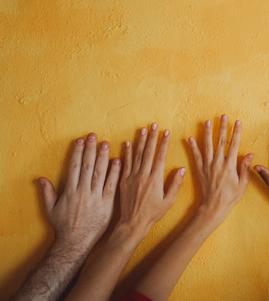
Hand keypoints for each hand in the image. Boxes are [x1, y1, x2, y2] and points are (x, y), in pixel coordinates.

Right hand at [39, 133, 120, 250]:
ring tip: (106, 143)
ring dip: (103, 157)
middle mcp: (83, 191)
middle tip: (94, 135)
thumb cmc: (63, 226)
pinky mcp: (107, 204)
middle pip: (87, 166)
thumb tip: (41, 179)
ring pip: (100, 173)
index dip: (78, 152)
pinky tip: (118, 161)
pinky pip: (111, 185)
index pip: (75, 167)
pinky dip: (115, 173)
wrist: (76, 242)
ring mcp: (95, 197)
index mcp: (70, 191)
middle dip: (91, 149)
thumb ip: (47, 193)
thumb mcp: (51, 210)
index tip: (81, 140)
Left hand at [119, 123, 184, 234]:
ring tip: (143, 129)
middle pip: (148, 152)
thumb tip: (181, 169)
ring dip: (140, 141)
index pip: (160, 157)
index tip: (166, 132)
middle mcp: (143, 175)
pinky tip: (128, 143)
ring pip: (136, 155)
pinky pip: (125, 163)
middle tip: (154, 125)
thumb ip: (175, 184)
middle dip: (152, 137)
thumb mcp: (169, 201)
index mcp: (155, 179)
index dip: (164, 143)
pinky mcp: (123, 181)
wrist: (133, 223)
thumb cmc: (153, 214)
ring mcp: (132, 177)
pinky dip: (127, 152)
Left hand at [187, 115, 253, 224]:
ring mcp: (207, 166)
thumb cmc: (230, 197)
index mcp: (229, 166)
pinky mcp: (200, 170)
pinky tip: (190, 138)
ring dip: (207, 133)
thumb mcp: (242, 184)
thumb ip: (245, 168)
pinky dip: (192, 147)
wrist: (214, 206)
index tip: (237, 122)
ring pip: (207, 146)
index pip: (234, 145)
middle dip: (222, 128)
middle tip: (223, 116)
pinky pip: (196, 156)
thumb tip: (250, 154)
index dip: (236, 133)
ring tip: (207, 121)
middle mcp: (218, 163)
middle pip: (220, 142)